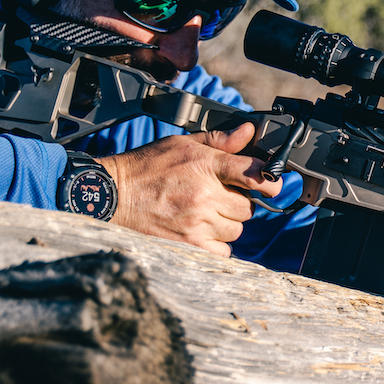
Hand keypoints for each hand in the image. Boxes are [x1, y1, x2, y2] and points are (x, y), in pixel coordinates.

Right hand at [97, 122, 281, 255]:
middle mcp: (204, 194)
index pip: (253, 173)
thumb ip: (219, 141)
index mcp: (205, 165)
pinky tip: (201, 233)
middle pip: (247, 207)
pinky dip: (217, 245)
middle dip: (237, 203)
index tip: (273, 186)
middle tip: (218, 198)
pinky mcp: (189, 245)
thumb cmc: (145, 168)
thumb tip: (248, 132)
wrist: (111, 195)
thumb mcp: (181, 144)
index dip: (270, 181)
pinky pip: (223, 251)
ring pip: (236, 230)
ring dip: (227, 224)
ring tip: (205, 214)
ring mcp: (197, 222)